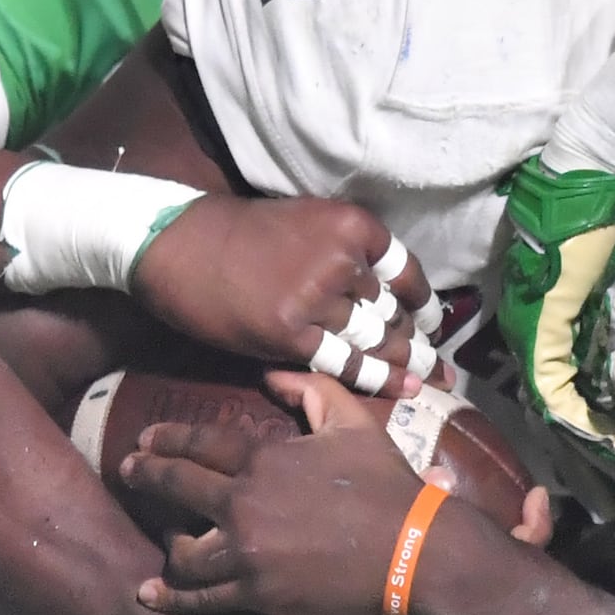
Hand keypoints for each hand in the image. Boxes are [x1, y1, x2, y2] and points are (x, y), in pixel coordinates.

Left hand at [124, 374, 546, 614]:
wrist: (415, 552)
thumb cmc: (387, 486)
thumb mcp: (354, 424)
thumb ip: (312, 391)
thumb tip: (272, 375)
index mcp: (263, 459)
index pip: (199, 444)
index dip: (166, 440)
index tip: (143, 441)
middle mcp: (243, 503)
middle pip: (175, 486)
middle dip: (144, 476)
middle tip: (128, 472)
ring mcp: (246, 552)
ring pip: (182, 550)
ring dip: (165, 544)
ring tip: (160, 539)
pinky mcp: (256, 594)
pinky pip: (201, 598)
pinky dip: (170, 598)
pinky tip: (148, 595)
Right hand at [129, 196, 445, 392]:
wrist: (179, 246)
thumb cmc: (238, 235)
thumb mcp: (306, 224)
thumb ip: (344, 252)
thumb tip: (378, 290)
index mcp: (351, 227)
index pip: (405, 271)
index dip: (422, 302)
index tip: (431, 321)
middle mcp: (343, 261)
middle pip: (393, 309)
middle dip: (414, 338)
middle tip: (435, 361)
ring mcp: (318, 299)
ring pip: (374, 338)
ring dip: (402, 361)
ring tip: (424, 378)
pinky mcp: (292, 335)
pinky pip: (346, 363)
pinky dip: (376, 379)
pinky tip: (402, 390)